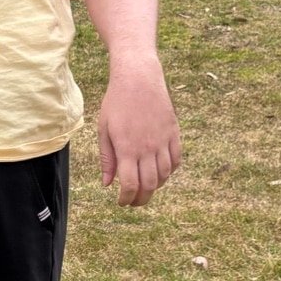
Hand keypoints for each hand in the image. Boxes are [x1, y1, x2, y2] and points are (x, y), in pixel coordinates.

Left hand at [97, 55, 181, 206]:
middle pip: (149, 185)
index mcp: (127, 148)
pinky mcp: (173, 133)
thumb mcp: (104, 129)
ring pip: (164, 175)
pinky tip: (159, 171)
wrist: (138, 77)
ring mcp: (163, 141)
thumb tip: (108, 184)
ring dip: (155, 187)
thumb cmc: (117, 102)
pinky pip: (176, 160)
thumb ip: (107, 158)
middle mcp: (147, 148)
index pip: (130, 185)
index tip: (122, 202)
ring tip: (145, 187)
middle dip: (141, 199)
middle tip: (134, 201)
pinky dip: (169, 172)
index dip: (126, 199)